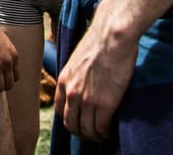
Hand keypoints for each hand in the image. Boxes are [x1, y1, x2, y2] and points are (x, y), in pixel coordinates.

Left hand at [54, 14, 135, 141]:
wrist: (112, 35)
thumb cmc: (100, 42)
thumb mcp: (78, 59)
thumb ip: (76, 75)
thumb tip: (83, 83)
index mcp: (64, 81)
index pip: (60, 110)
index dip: (70, 120)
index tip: (81, 122)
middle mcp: (72, 92)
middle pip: (71, 124)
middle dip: (81, 133)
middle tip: (93, 134)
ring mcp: (87, 99)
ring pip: (86, 130)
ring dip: (95, 136)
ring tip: (103, 135)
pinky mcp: (105, 103)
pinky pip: (102, 128)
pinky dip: (106, 134)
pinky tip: (111, 132)